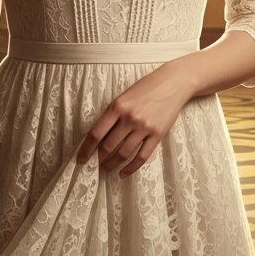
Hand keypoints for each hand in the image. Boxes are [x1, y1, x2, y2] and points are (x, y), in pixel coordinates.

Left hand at [75, 63, 192, 177]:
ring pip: (123, 153)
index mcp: (117, 107)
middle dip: (99, 159)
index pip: (96, 133)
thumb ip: (113, 114)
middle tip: (95, 165)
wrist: (173, 83)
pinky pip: (142, 156)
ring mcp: (144, 127)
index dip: (86, 149)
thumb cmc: (146, 88)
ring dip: (112, 164)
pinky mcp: (157, 134)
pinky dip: (131, 168)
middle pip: (108, 146)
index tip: (80, 159)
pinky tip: (123, 172)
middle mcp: (129, 118)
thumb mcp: (124, 96)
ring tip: (106, 169)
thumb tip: (99, 136)